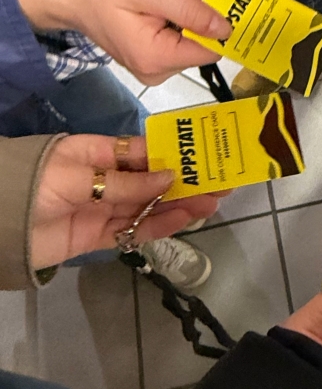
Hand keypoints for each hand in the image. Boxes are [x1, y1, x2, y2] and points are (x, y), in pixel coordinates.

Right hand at [14, 0, 231, 84]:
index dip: (213, 27)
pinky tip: (154, 13)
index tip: (202, 6)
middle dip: (193, 20)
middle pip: (201, 47)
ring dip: (183, 20)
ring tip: (156, 6)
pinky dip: (174, 25)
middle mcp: (156, 72)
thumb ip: (190, 10)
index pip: (209, 51)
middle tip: (166, 1)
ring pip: (191, 43)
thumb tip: (224, 29)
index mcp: (156, 58)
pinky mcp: (152, 63)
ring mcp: (154, 70)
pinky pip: (178, 43)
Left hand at [30, 135, 220, 269]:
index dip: (174, 154)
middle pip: (153, 181)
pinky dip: (161, 226)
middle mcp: (104, 180)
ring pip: (150, 206)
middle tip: (220, 182)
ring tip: (213, 202)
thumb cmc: (34, 184)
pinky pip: (136, 230)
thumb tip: (169, 178)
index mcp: (97, 154)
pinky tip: (186, 220)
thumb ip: (124, 181)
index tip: (204, 155)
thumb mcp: (77, 174)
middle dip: (186, 181)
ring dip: (181, 204)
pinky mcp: (100, 237)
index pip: (143, 152)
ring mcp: (103, 209)